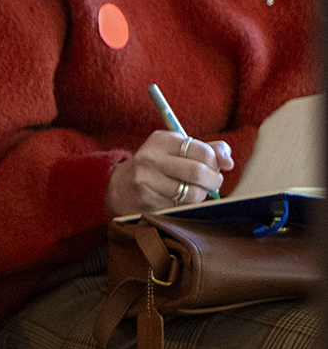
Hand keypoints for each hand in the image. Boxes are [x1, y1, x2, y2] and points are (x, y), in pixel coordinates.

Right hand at [107, 128, 233, 216]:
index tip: (214, 167)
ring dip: (200, 195)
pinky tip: (178, 200)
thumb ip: (207, 150)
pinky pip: (180, 207)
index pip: (203, 151)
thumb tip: (228, 162)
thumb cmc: (158, 166)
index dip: (216, 162)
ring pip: (192, 194)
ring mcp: (145, 181)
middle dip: (214, 181)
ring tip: (194, 191)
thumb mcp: (177, 150)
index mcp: (160, 140)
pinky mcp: (145, 202)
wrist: (120, 187)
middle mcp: (149, 158)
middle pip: (198, 172)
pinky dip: (186, 206)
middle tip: (212, 183)